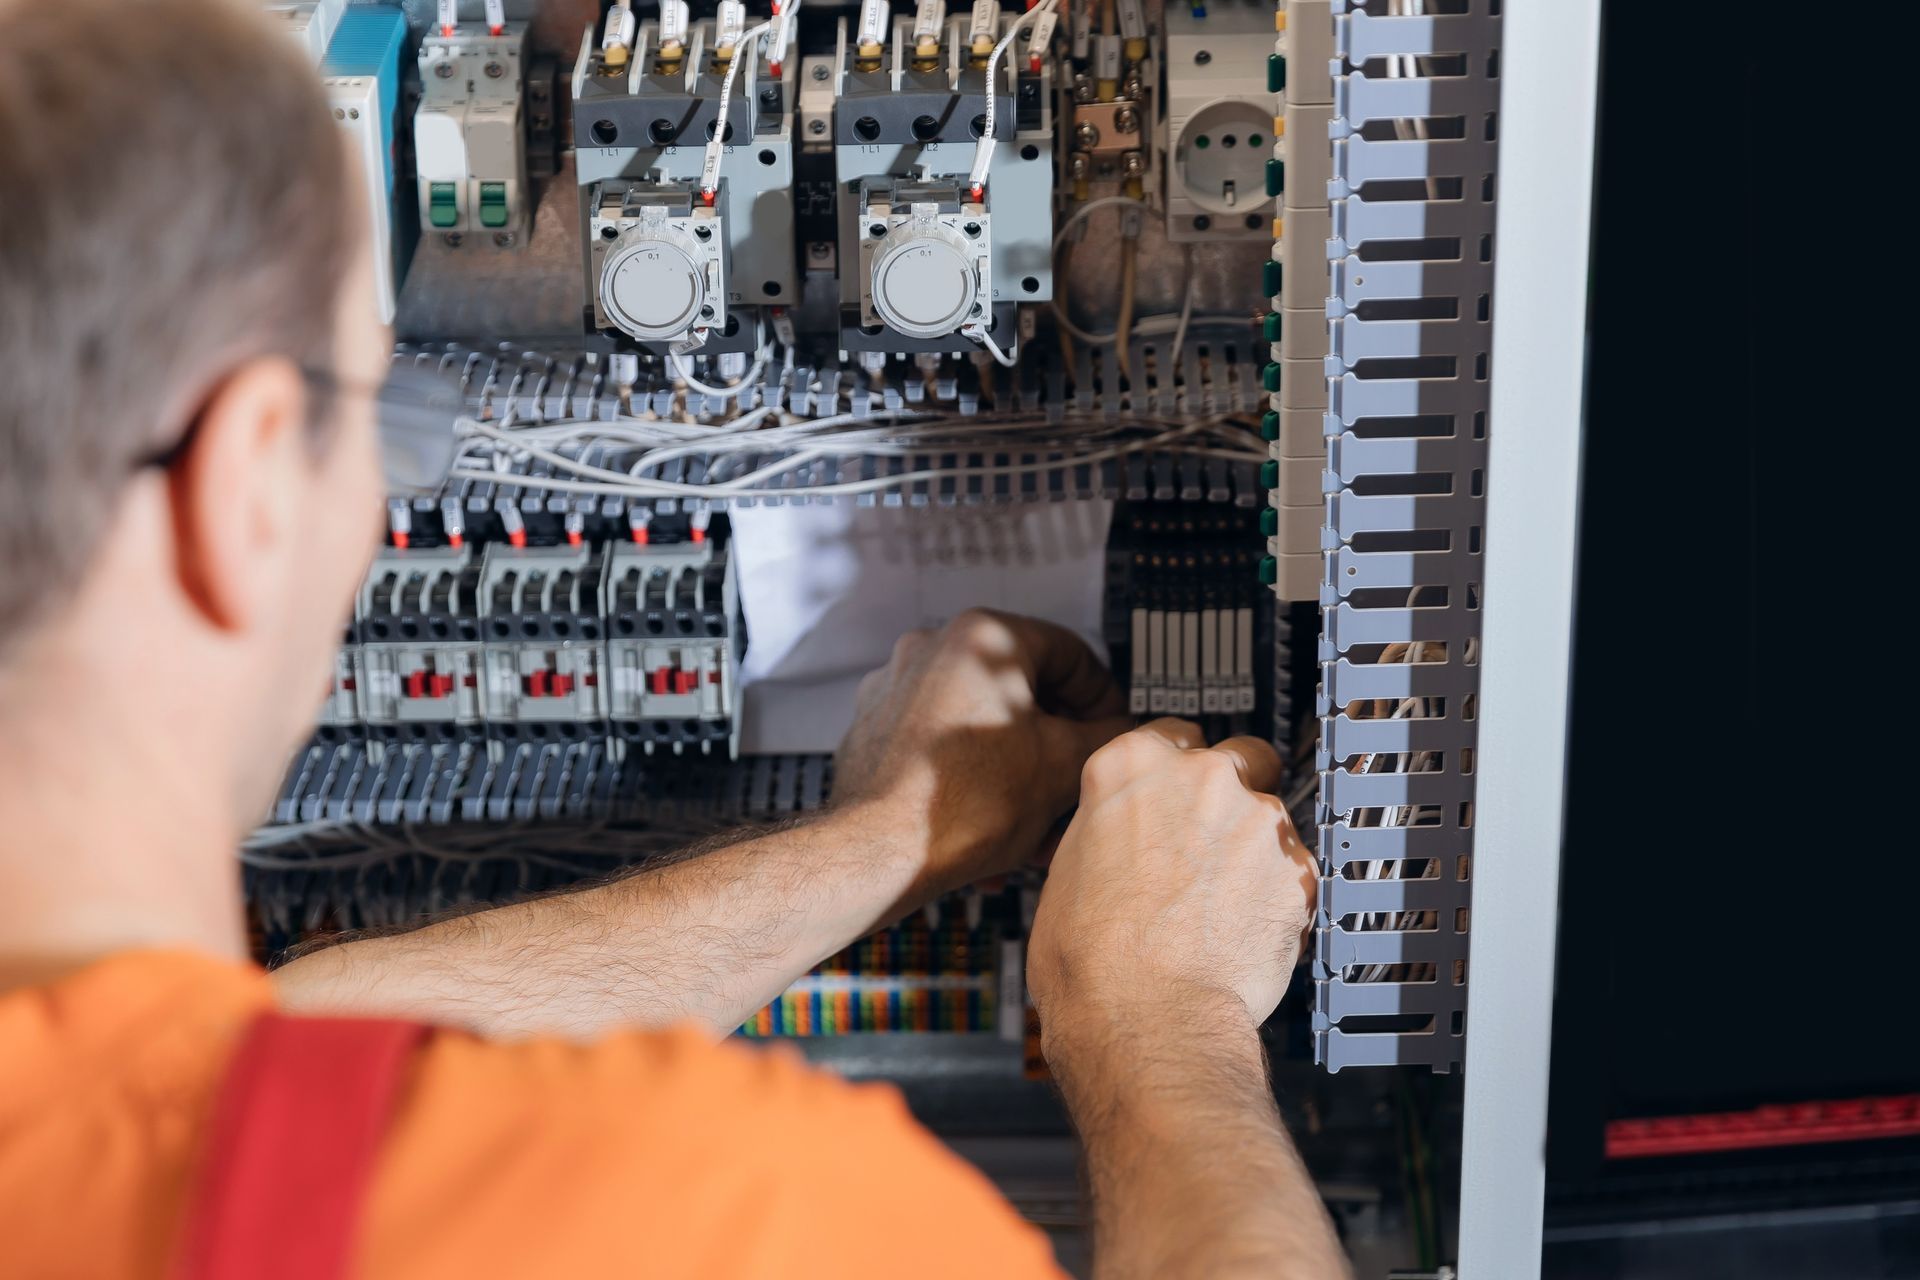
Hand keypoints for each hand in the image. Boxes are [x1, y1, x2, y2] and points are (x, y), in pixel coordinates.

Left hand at [833, 608, 1132, 891]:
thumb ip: (1109, 737)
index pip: (1071, 653)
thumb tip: (1127, 732)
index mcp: (982, 637)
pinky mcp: (877, 730)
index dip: (1104, 699)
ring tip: (1039, 822)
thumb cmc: (960, 806)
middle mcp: (932, 649)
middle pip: (1023, 693)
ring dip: (1019, 772)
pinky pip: (944, 749)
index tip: (1112, 732)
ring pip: (983, 727)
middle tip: (1078, 779)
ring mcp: (898, 689)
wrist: (877, 854)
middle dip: (1056, 746)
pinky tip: (994, 829)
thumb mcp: (1064, 766)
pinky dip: (974, 781)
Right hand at [1027, 718, 1317, 1041]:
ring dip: (1256, 849)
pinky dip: (1280, 896)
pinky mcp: (1298, 870)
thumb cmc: (1091, 961)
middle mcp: (1199, 778)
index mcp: (1130, 767)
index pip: (1171, 733)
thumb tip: (1118, 845)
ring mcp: (1255, 820)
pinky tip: (1245, 932)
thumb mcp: (1065, 873)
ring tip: (1223, 906)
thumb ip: (1107, 833)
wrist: (1146, 1020)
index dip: (1175, 768)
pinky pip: (1296, 873)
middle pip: (1239, 755)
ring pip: (1272, 816)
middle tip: (1207, 843)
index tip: (1175, 792)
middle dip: (1232, 791)